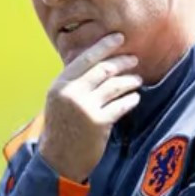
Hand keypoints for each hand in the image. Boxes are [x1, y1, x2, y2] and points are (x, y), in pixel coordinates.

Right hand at [38, 32, 141, 182]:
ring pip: (115, 86)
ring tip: (137, 80)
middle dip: (122, 61)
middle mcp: (71, 93)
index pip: (85, 58)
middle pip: (103, 69)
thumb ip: (73, 81)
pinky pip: (121, 105)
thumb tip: (93, 58)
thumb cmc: (61, 127)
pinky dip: (130, 100)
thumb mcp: (58, 100)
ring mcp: (85, 108)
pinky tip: (134, 98)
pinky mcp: (98, 123)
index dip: (104, 46)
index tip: (119, 37)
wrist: (57, 158)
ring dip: (129, 81)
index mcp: (60, 84)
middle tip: (134, 59)